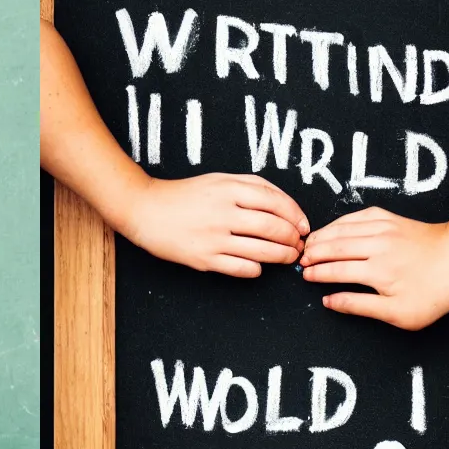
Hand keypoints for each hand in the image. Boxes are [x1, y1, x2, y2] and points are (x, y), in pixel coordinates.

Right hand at [124, 173, 306, 275]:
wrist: (145, 210)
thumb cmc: (184, 194)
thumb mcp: (219, 179)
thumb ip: (251, 186)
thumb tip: (284, 206)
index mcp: (229, 189)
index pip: (276, 201)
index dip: (296, 215)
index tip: (303, 226)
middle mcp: (223, 212)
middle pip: (272, 227)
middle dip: (292, 239)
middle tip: (298, 245)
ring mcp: (213, 237)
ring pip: (260, 250)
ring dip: (281, 256)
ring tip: (287, 258)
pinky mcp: (203, 258)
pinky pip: (240, 268)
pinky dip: (255, 270)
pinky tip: (258, 268)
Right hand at [301, 208, 448, 328]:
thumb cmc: (435, 291)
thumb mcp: (397, 312)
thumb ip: (359, 306)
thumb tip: (329, 301)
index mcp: (376, 271)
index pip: (334, 270)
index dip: (316, 273)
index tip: (304, 276)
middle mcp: (377, 246)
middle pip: (334, 247)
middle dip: (313, 253)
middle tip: (299, 259)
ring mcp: (385, 229)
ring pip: (343, 229)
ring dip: (323, 236)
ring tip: (309, 244)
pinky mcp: (393, 219)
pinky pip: (359, 216)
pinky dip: (342, 221)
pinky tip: (334, 226)